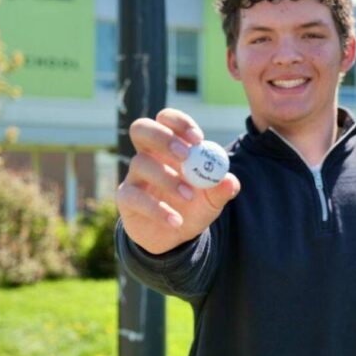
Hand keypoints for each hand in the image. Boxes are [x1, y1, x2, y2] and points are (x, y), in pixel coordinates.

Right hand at [116, 108, 240, 253]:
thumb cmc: (193, 207)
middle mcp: (148, 155)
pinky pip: (134, 197)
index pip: (166, 119)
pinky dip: (157, 209)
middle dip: (163, 137)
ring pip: (140, 163)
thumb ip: (221, 188)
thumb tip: (229, 180)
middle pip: (142, 129)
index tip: (198, 139)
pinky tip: (176, 221)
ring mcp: (134, 176)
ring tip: (188, 196)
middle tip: (185, 155)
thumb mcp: (212, 199)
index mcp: (169, 146)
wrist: (175, 236)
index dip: (179, 123)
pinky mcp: (126, 199)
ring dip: (167, 178)